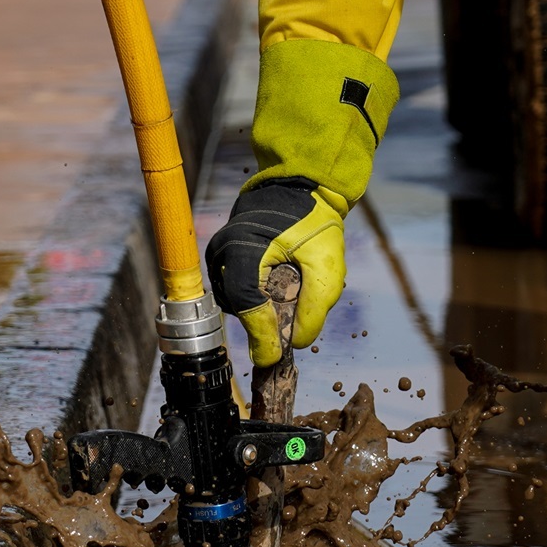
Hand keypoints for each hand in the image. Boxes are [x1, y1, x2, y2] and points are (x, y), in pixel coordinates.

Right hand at [205, 179, 346, 367]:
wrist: (299, 187)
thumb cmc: (315, 220)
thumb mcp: (327, 265)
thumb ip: (314, 307)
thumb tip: (296, 343)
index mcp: (244, 249)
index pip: (248, 304)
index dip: (261, 335)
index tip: (273, 359)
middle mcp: (223, 253)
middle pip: (242, 307)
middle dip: (268, 321)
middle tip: (296, 323)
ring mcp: (219, 255)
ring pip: (239, 302)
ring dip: (265, 309)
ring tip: (293, 292)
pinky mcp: (223, 259)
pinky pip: (239, 291)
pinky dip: (260, 298)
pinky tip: (282, 286)